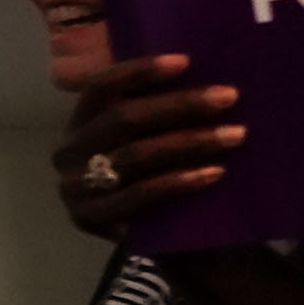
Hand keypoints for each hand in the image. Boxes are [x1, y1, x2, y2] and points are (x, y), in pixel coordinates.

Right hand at [56, 47, 239, 240]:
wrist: (151, 242)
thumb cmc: (153, 176)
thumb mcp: (145, 139)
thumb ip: (158, 112)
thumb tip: (205, 74)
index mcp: (78, 123)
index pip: (101, 87)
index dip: (140, 72)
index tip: (186, 62)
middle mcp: (68, 152)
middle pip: (123, 119)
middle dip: (179, 105)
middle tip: (228, 97)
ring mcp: (75, 187)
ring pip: (135, 155)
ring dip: (189, 142)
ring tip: (235, 134)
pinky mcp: (91, 218)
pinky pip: (140, 194)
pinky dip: (179, 182)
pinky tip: (213, 173)